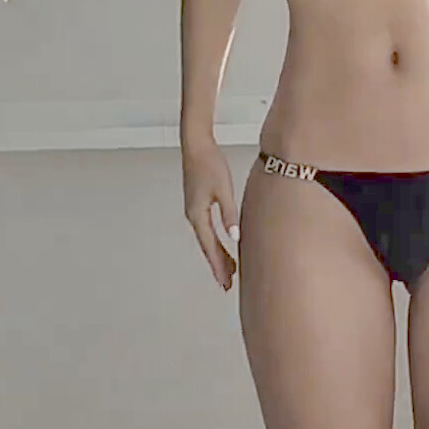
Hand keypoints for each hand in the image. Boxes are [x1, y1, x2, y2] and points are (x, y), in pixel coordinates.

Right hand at [182, 136, 239, 291]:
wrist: (196, 144)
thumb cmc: (209, 163)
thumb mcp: (223, 189)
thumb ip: (229, 214)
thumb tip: (235, 238)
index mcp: (197, 214)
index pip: (210, 247)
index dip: (218, 266)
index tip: (225, 283)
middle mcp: (193, 215)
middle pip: (207, 246)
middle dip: (218, 265)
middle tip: (228, 284)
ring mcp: (194, 209)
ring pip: (207, 238)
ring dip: (217, 254)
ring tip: (230, 269)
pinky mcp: (197, 203)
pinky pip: (207, 229)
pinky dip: (215, 240)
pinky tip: (224, 243)